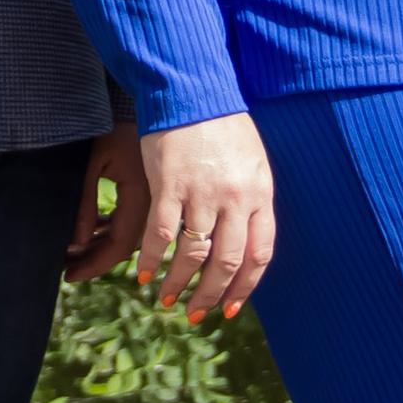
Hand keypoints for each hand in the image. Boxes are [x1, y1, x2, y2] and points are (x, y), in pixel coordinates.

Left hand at [65, 123, 147, 282]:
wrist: (144, 97)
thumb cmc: (111, 123)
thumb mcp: (92, 161)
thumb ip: (85, 202)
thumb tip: (79, 242)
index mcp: (143, 196)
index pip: (119, 246)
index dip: (93, 265)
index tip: (67, 276)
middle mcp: (153, 202)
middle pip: (123, 245)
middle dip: (92, 258)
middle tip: (62, 267)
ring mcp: (152, 196)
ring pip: (125, 234)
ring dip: (98, 245)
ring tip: (68, 253)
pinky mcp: (147, 188)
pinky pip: (127, 219)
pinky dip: (106, 229)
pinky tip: (86, 233)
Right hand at [134, 113, 276, 321]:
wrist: (193, 89)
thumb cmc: (222, 124)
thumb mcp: (252, 161)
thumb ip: (251, 200)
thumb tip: (244, 241)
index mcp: (260, 193)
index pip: (259, 254)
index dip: (244, 288)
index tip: (230, 308)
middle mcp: (236, 197)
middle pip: (227, 262)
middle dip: (211, 295)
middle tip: (195, 314)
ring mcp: (202, 191)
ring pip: (194, 254)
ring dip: (178, 283)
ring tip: (166, 299)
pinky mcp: (169, 183)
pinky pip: (161, 233)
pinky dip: (150, 258)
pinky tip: (142, 272)